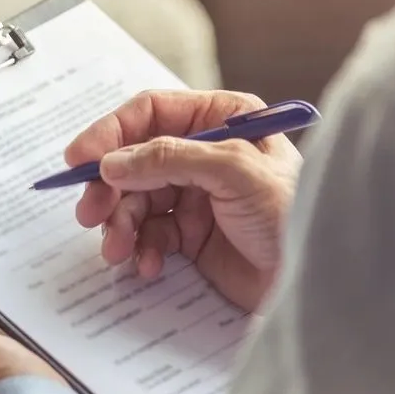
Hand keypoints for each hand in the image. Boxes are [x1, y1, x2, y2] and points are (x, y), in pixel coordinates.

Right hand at [66, 90, 302, 312]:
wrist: (316, 281)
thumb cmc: (294, 214)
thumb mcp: (235, 171)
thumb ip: (170, 158)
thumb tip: (111, 162)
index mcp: (220, 120)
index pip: (150, 113)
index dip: (110, 133)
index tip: (79, 160)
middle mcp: (203, 153)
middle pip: (132, 160)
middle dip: (108, 189)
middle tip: (90, 214)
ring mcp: (194, 195)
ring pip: (134, 200)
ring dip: (119, 226)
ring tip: (117, 250)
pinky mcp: (190, 234)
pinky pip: (147, 234)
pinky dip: (140, 250)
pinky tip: (147, 265)